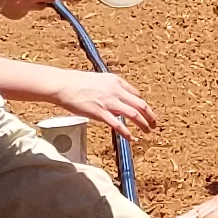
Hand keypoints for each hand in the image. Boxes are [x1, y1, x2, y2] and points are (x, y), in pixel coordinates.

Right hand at [37, 66, 156, 135]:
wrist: (63, 85)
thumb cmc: (76, 82)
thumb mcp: (98, 80)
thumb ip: (109, 88)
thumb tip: (116, 96)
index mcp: (116, 81)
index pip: (136, 95)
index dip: (143, 106)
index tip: (145, 113)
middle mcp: (116, 91)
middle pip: (140, 104)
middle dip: (150, 115)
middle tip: (154, 124)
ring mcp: (109, 102)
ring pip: (134, 114)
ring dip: (143, 124)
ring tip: (148, 131)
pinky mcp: (100, 113)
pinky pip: (118, 125)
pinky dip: (127, 133)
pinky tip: (131, 138)